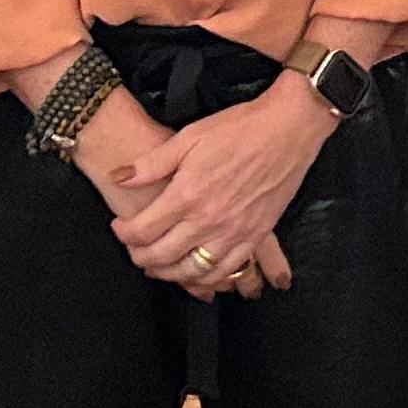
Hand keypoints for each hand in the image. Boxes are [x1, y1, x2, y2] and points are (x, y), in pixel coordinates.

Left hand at [106, 87, 331, 300]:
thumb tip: (119, 177)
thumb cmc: (240, 128)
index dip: (124, 234)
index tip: (119, 227)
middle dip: (140, 257)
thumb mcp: (189, 136)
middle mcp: (208, 220)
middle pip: (162, 256)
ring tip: (159, 265)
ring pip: (192, 271)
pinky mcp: (256, 236)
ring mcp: (234, 232)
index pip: (143, 230)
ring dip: (169, 274)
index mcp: (187, 194)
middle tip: (133, 249)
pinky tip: (197, 272)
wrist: (288, 128)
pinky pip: (226, 272)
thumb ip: (152, 163)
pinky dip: (207, 279)